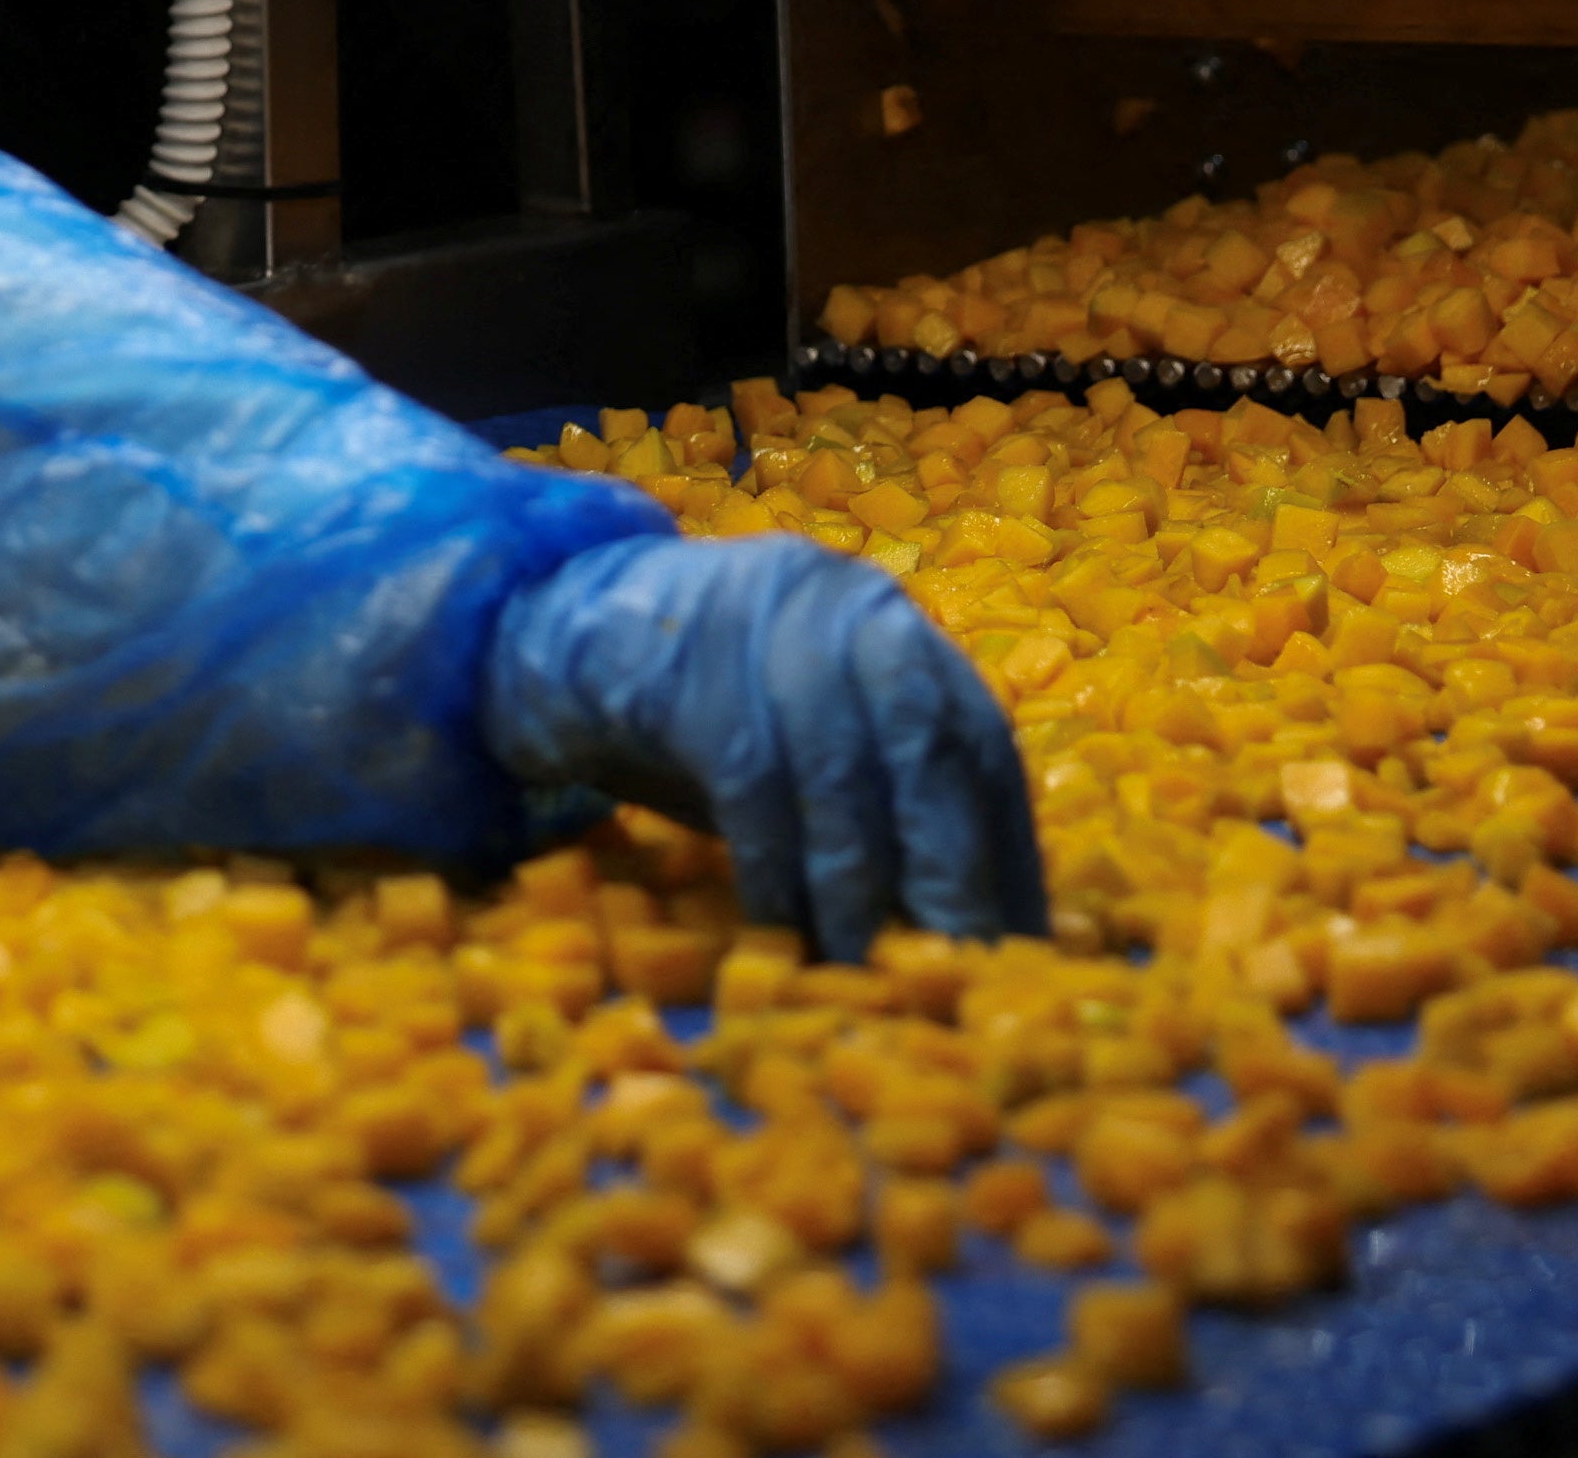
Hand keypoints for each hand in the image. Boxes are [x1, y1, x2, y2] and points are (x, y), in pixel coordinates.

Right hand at [482, 532, 1046, 949]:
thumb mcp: (809, 750)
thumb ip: (882, 808)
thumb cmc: (704, 720)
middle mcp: (845, 604)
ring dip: (858, 886)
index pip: (978, 743)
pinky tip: (780, 931)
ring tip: (870, 974)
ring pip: (839, 767)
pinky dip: (775, 866)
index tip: (1018, 950)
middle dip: (951, 869)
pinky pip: (750, 778)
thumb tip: (973, 937)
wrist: (559, 639)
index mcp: (893, 629)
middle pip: (926, 744)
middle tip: (963, 972)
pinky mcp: (687, 656)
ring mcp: (766, 620)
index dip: (1004, 850)